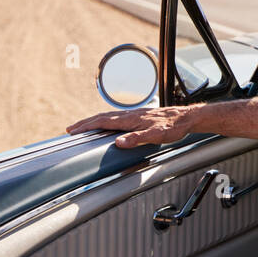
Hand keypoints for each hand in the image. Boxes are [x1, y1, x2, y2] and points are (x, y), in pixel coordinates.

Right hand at [66, 105, 194, 147]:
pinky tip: (109, 123)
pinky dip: (107, 119)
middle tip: (71, 129)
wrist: (187, 117)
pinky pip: (118, 116)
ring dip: (94, 120)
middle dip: (85, 123)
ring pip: (109, 116)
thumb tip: (118, 142)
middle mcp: (130, 114)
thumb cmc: (173, 127)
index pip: (103, 122)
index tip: (72, 131)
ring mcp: (135, 114)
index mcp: (130, 119)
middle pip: (102, 117)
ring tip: (84, 125)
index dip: (86, 126)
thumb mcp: (156, 136)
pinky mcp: (141, 115)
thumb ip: (137, 139)